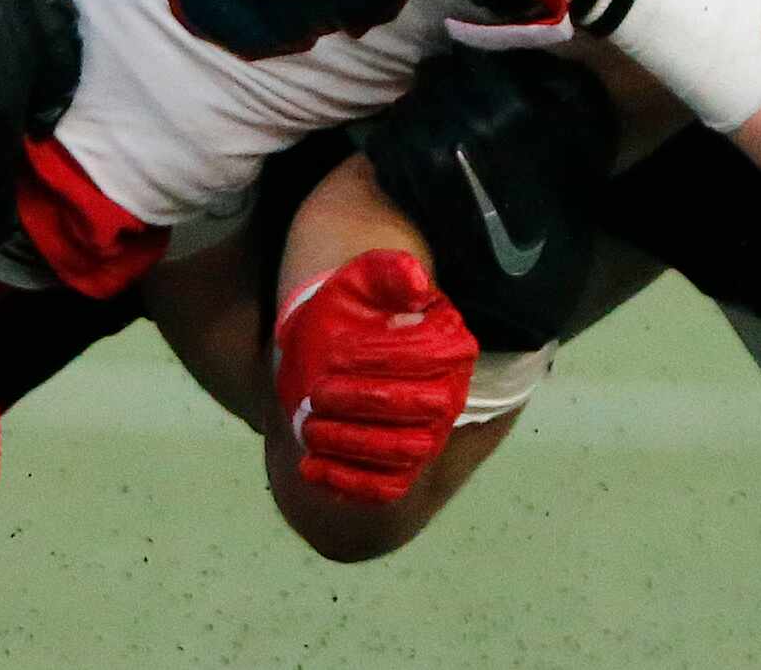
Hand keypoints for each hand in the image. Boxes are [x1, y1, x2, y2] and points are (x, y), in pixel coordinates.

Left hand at [273, 249, 476, 503]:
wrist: (334, 348)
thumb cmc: (352, 308)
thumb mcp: (362, 278)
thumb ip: (387, 271)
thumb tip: (415, 280)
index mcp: (452, 344)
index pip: (422, 357)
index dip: (376, 359)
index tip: (334, 354)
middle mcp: (452, 394)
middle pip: (414, 409)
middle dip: (359, 404)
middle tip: (315, 394)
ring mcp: (431, 437)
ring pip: (400, 454)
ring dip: (350, 444)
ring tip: (308, 428)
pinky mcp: (406, 470)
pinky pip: (386, 489)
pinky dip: (349, 484)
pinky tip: (310, 467)